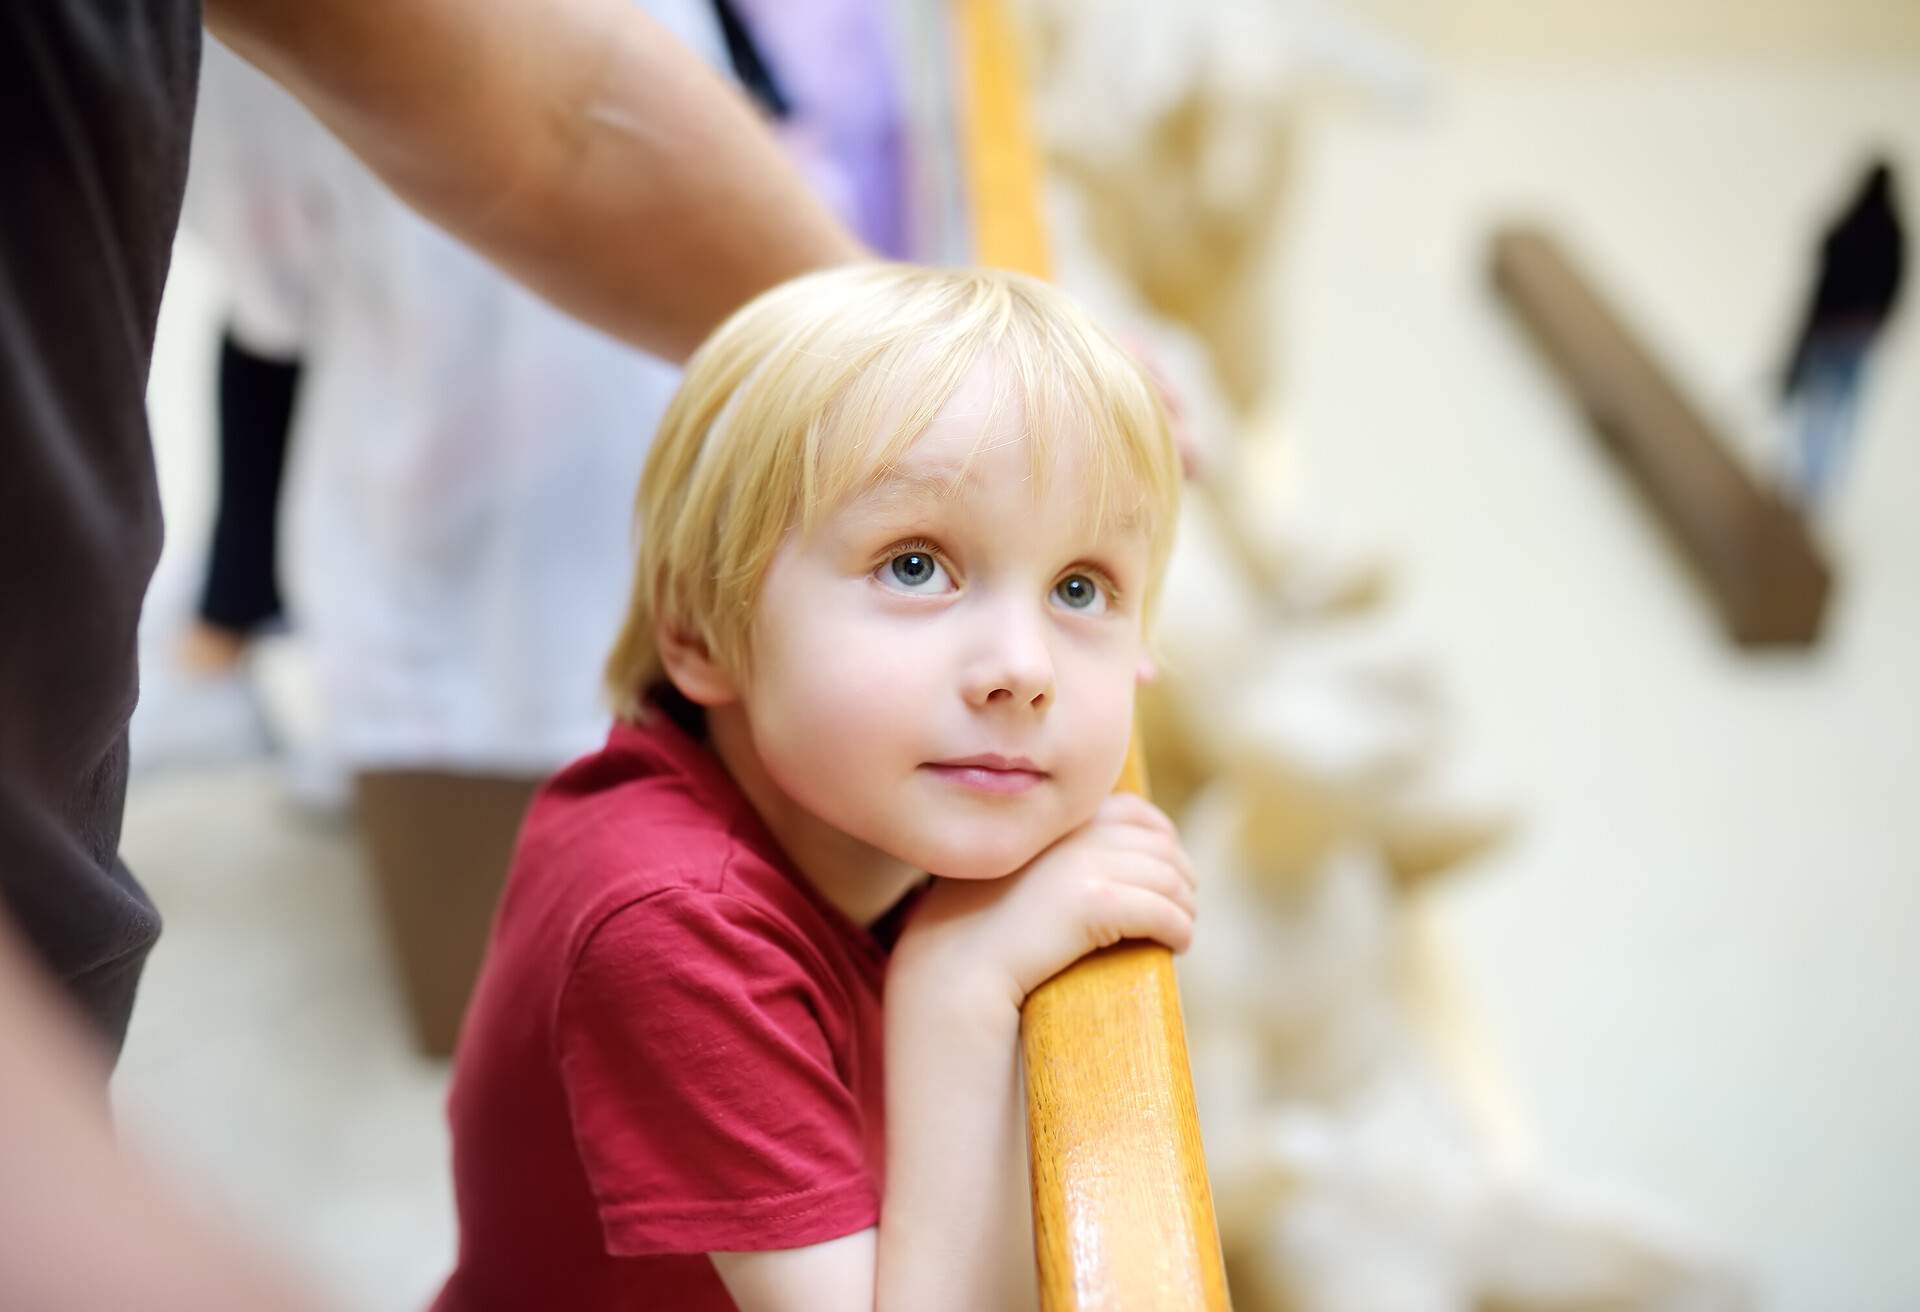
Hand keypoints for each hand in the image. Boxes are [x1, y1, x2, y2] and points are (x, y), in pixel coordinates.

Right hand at [893, 793, 1197, 1011]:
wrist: (951, 968)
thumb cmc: (971, 932)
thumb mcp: (1006, 874)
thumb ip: (1045, 857)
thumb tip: (1093, 863)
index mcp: (1051, 819)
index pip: (1129, 811)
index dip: (1159, 836)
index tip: (1167, 864)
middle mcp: (1072, 831)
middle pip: (1157, 844)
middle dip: (1179, 872)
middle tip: (1184, 902)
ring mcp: (1085, 864)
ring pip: (1167, 879)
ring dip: (1184, 904)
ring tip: (1183, 925)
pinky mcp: (1097, 903)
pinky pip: (1162, 912)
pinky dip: (1179, 928)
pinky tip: (1178, 944)